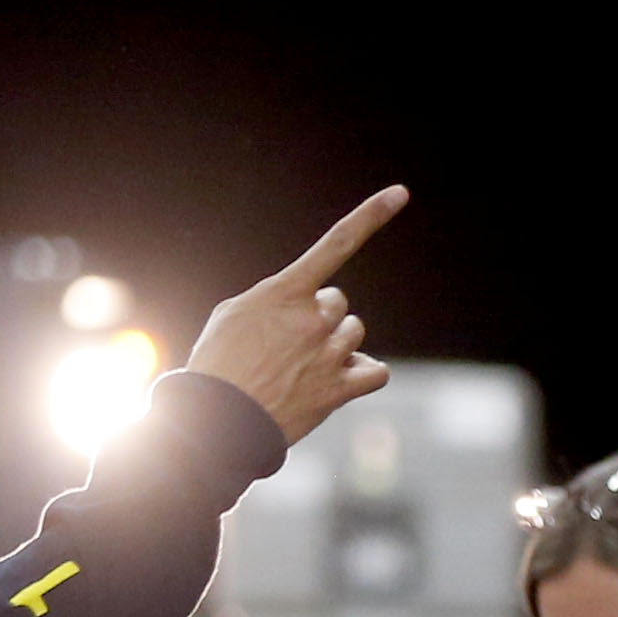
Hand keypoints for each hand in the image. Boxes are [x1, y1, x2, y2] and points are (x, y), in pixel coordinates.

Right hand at [185, 186, 408, 445]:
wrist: (216, 423)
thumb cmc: (218, 365)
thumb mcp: (234, 314)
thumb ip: (276, 299)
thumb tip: (306, 304)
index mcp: (284, 292)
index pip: (336, 244)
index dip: (371, 216)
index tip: (401, 193)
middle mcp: (312, 318)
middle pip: (338, 303)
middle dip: (319, 317)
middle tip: (287, 343)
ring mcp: (328, 355)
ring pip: (354, 334)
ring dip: (336, 345)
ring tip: (301, 367)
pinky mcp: (339, 390)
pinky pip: (376, 371)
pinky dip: (364, 373)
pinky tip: (340, 379)